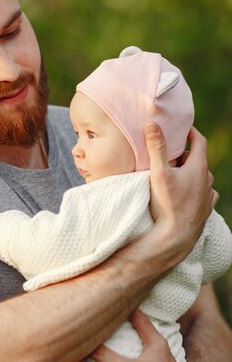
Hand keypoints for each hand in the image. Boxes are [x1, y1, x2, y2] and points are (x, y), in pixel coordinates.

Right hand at [145, 124, 216, 258]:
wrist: (176, 237)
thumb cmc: (167, 204)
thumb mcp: (158, 172)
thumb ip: (156, 148)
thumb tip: (152, 125)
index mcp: (199, 167)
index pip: (199, 141)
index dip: (190, 132)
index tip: (182, 129)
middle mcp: (207, 179)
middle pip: (197, 159)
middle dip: (184, 155)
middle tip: (169, 154)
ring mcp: (208, 195)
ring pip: (200, 177)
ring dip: (189, 172)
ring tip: (174, 175)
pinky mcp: (206, 208)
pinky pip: (203, 193)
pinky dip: (194, 188)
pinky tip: (184, 193)